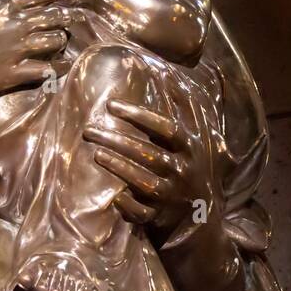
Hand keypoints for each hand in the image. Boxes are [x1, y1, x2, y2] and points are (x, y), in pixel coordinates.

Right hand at [0, 0, 81, 105]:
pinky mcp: (12, 74)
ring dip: (62, 39)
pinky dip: (56, 68)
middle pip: (55, 14)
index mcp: (1, 2)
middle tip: (78, 16)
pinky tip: (60, 67)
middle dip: (69, 14)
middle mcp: (15, 23)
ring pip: (55, 41)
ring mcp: (16, 50)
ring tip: (65, 40)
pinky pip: (45, 70)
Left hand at [83, 99, 219, 242]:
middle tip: (89, 129)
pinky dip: (127, 204)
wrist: (201, 216)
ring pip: (142, 180)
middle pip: (147, 152)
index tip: (111, 105)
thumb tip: (168, 73)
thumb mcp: (197, 138)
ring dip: (118, 166)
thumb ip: (184, 109)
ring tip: (96, 152)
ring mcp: (171, 195)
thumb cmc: (192, 167)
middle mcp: (182, 170)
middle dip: (117, 140)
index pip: (166, 128)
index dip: (140, 115)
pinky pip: (141, 211)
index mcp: (191, 149)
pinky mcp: (160, 216)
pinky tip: (112, 195)